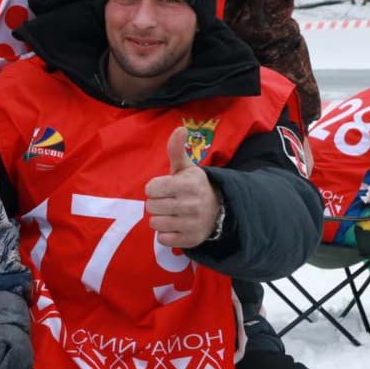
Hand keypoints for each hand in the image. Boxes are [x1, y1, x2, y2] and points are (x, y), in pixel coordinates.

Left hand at [145, 127, 222, 248]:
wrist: (218, 210)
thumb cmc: (194, 186)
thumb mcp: (186, 167)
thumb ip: (176, 150)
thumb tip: (180, 128)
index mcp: (187, 184)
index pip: (150, 189)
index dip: (154, 188)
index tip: (165, 188)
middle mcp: (191, 204)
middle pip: (151, 206)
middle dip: (156, 203)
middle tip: (169, 201)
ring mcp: (192, 223)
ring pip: (155, 223)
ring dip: (159, 219)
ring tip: (172, 213)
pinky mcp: (191, 240)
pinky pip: (163, 240)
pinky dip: (165, 234)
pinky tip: (176, 226)